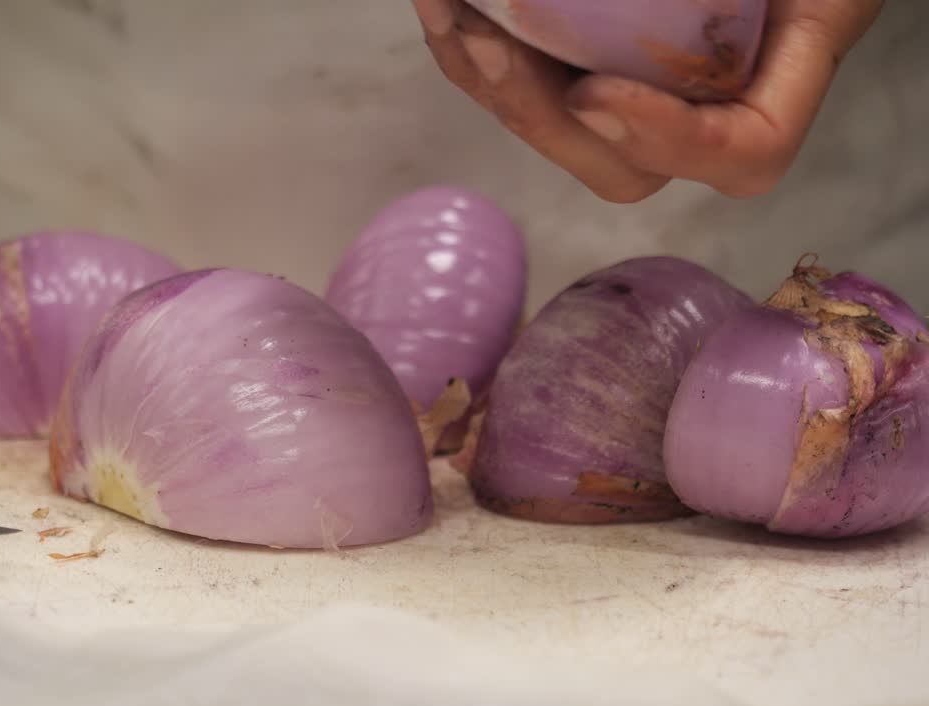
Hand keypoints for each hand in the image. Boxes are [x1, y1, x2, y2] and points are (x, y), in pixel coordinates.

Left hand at [413, 0, 884, 202]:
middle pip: (626, 167)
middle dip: (540, 116)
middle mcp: (712, 108)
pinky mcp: (591, 75)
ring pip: (565, 135)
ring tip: (446, 13)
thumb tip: (624, 66)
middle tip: (483, 38)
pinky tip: (442, 8)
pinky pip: (535, 92)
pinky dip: (480, 56)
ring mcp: (646, 100)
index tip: (589, 92)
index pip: (746, 152)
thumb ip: (778, 1)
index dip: (666, 137)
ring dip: (491, 83)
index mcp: (784, 71)